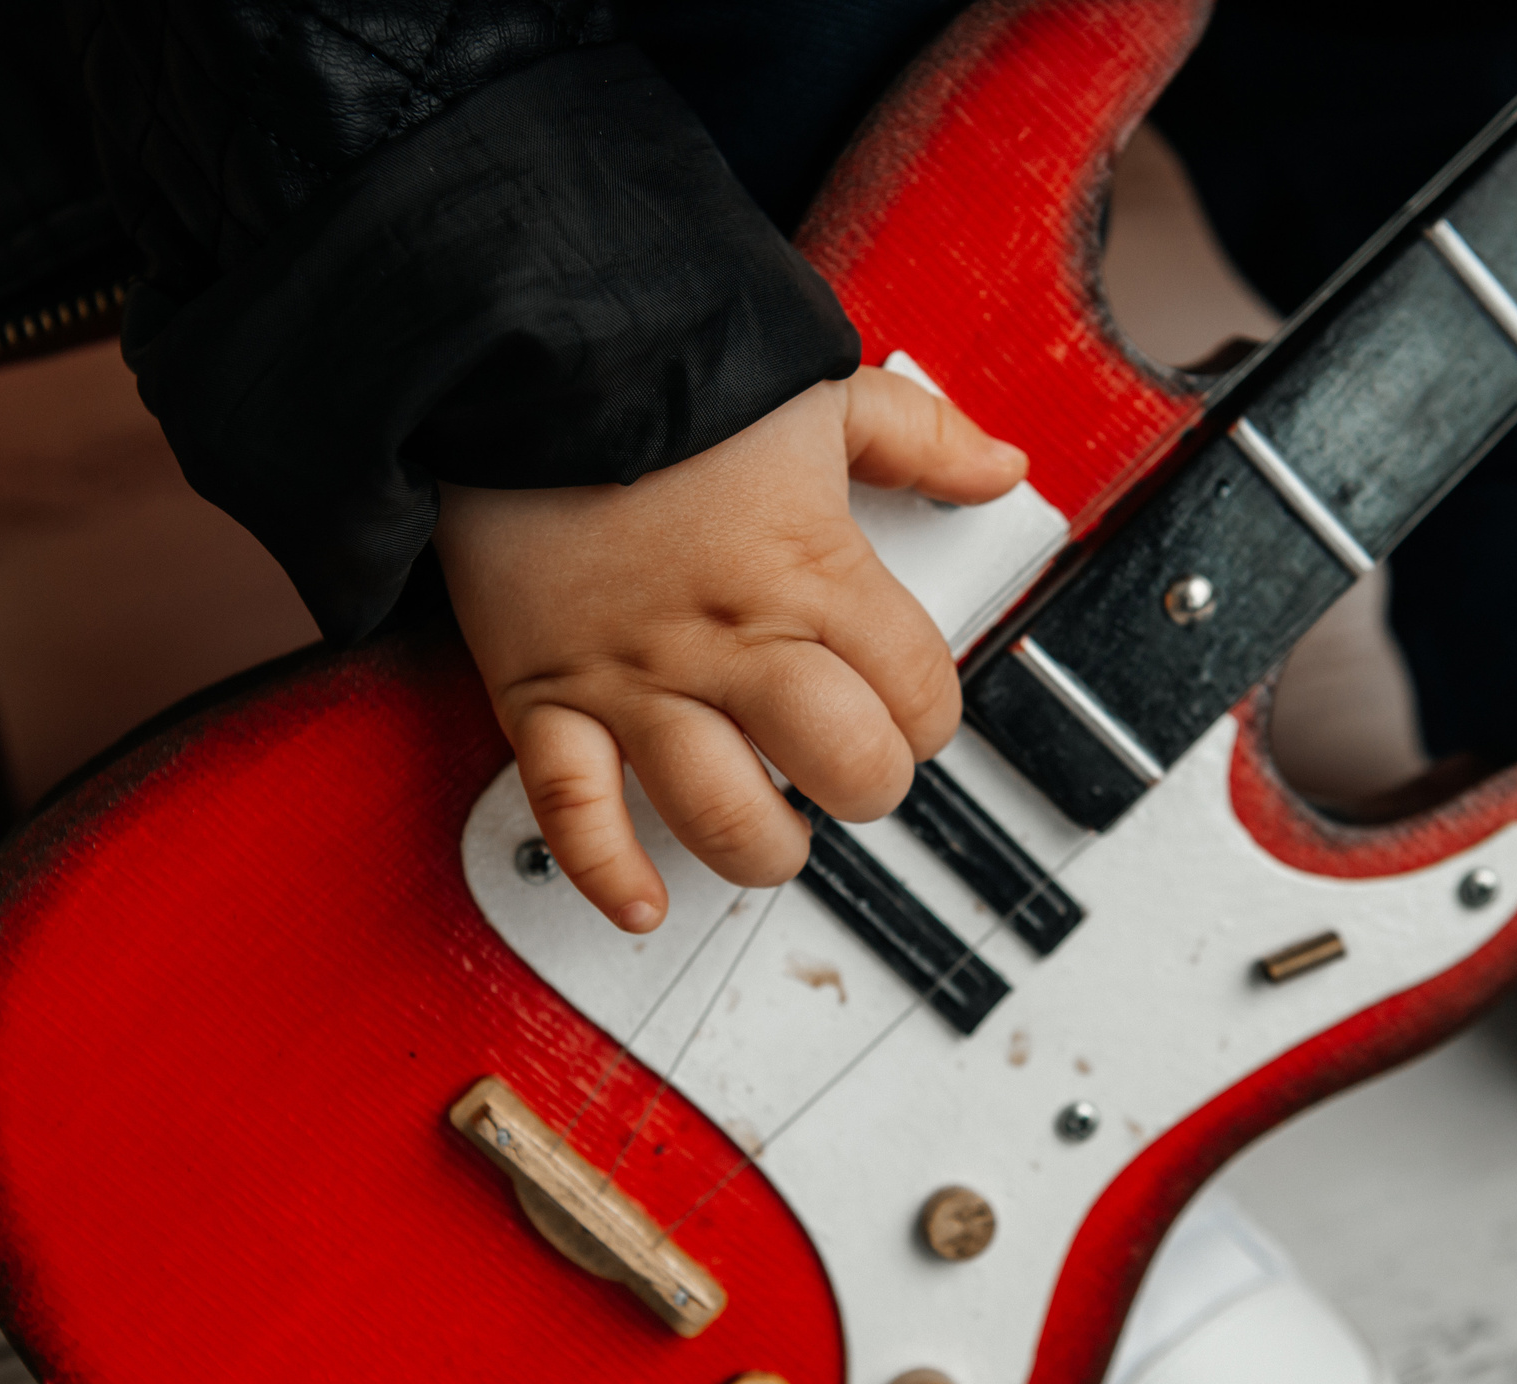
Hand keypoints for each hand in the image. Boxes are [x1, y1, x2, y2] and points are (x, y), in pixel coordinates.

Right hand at [439, 370, 1027, 932]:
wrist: (518, 348)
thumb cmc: (662, 369)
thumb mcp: (819, 385)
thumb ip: (920, 437)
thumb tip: (997, 466)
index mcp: (809, 569)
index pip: (917, 692)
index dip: (928, 715)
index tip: (907, 710)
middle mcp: (728, 637)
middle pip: (843, 767)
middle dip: (865, 785)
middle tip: (848, 770)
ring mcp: (635, 675)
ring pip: (721, 810)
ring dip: (763, 845)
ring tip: (772, 836)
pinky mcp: (543, 690)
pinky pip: (572, 808)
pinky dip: (604, 869)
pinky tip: (639, 902)